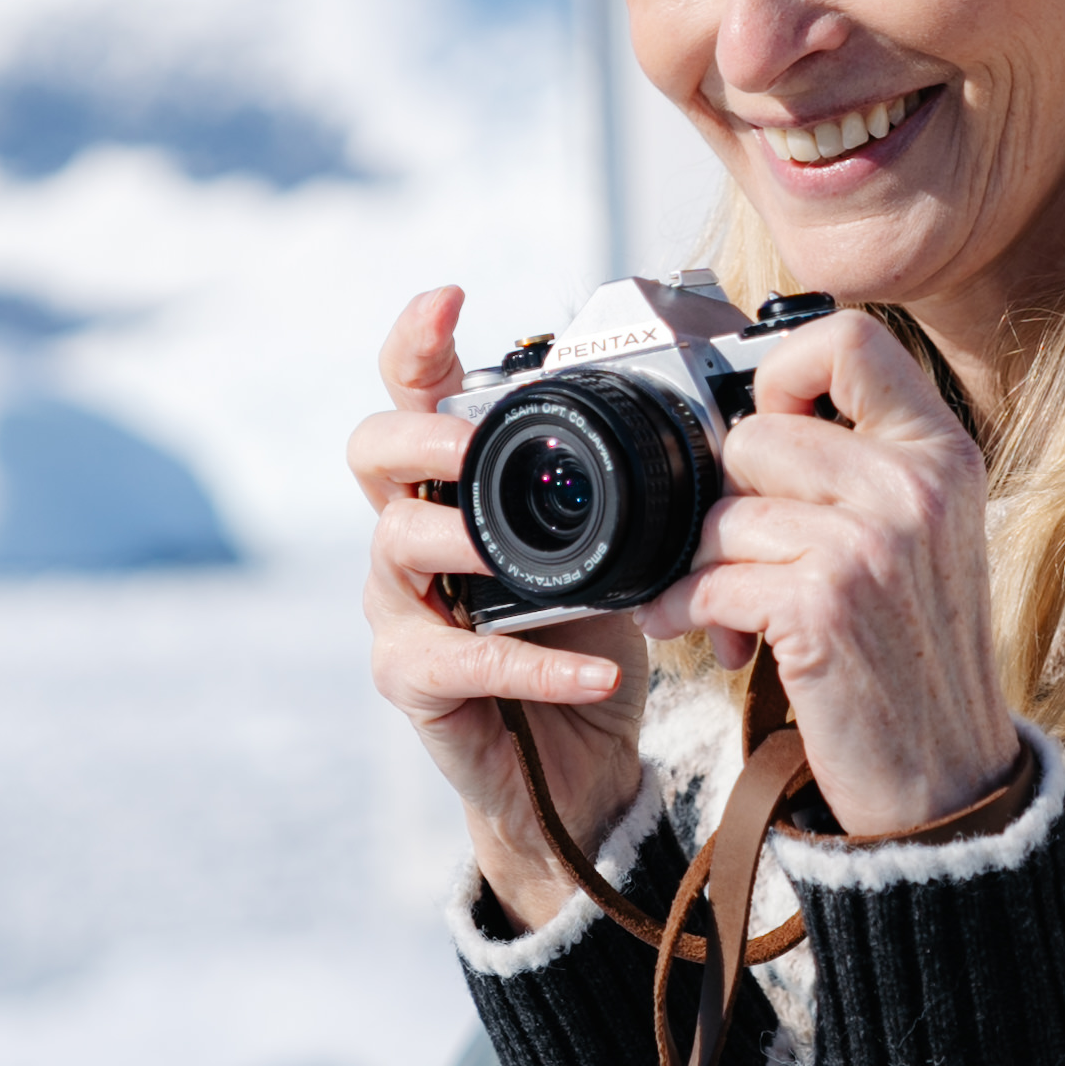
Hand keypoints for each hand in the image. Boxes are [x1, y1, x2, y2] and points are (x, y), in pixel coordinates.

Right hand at [350, 285, 647, 930]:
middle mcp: (409, 534)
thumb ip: (619, 488)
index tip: (448, 300)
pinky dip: (537, 668)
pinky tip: (598, 672)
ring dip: (463, 544)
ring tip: (516, 556)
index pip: (411, 395)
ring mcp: (401, 609)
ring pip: (397, 550)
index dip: (416, 343)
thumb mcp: (610, 547)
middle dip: (417, 439)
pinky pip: (464, 663)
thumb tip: (695, 415)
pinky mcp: (416, 683)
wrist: (578, 765)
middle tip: (469, 446)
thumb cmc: (586, 640)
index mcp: (453, 485)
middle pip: (369, 454)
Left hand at [639, 311, 1011, 835]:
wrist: (947, 785)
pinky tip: (713, 639)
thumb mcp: (922, 541)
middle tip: (733, 553)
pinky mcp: (823, 605)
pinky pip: (710, 577)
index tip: (767, 432)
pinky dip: (690, 612)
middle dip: (725, 499)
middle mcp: (914, 487)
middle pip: (758, 433)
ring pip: (724, 511)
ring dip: (701, 567)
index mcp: (941, 454)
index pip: (849, 338)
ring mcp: (871, 544)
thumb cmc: (917, 661)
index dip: (783, 373)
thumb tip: (747, 421)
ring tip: (724, 610)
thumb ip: (863, 469)